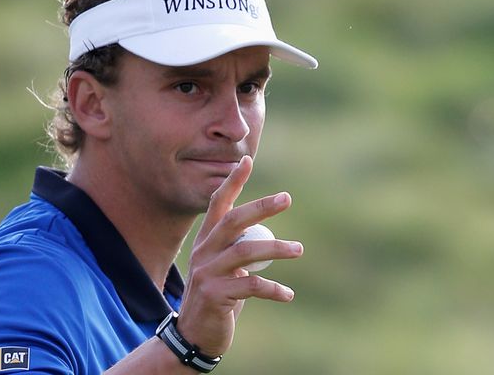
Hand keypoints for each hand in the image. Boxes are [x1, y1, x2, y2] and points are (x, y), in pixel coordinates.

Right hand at [176, 155, 303, 357]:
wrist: (194, 334)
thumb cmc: (217, 295)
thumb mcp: (223, 267)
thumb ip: (237, 246)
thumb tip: (264, 228)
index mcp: (206, 240)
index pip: (218, 204)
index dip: (233, 182)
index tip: (247, 160)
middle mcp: (204, 252)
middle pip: (233, 220)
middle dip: (261, 207)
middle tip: (286, 198)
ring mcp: (207, 273)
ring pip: (246, 251)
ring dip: (276, 248)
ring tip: (298, 249)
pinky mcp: (215, 295)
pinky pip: (251, 286)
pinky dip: (273, 289)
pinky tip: (288, 294)